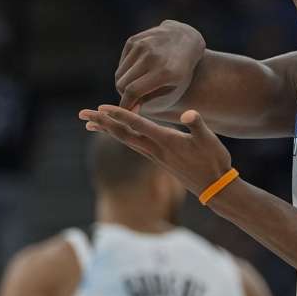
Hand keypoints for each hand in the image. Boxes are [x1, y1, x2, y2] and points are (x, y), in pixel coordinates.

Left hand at [79, 106, 232, 196]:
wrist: (215, 188)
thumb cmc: (214, 161)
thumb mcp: (210, 140)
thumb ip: (198, 124)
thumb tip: (189, 114)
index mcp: (166, 141)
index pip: (138, 125)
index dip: (119, 114)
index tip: (100, 107)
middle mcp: (156, 150)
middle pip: (122, 134)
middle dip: (102, 122)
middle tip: (82, 114)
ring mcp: (156, 156)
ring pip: (125, 140)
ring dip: (107, 130)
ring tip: (90, 123)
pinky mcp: (159, 160)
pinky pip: (134, 145)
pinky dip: (121, 136)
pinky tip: (117, 133)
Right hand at [115, 20, 205, 111]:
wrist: (184, 39)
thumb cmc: (180, 71)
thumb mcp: (172, 88)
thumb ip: (149, 99)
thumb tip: (129, 110)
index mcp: (164, 72)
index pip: (133, 91)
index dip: (126, 104)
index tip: (125, 112)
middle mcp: (151, 57)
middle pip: (122, 83)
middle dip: (124, 95)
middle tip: (132, 99)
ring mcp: (141, 46)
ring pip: (120, 74)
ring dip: (124, 83)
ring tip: (136, 87)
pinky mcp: (134, 40)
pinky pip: (122, 63)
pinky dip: (126, 71)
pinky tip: (137, 73)